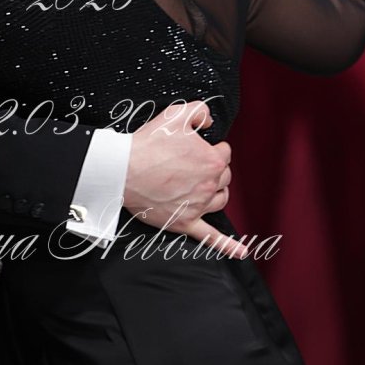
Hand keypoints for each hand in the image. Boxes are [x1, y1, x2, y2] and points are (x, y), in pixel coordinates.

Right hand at [124, 101, 247, 258]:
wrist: (122, 169)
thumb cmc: (148, 143)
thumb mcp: (176, 113)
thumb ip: (200, 111)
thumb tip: (210, 122)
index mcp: (212, 160)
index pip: (224, 153)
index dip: (211, 148)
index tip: (196, 147)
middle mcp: (210, 184)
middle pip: (224, 177)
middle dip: (213, 169)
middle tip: (192, 165)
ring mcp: (198, 205)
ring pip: (220, 200)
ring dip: (216, 193)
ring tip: (204, 187)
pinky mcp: (184, 222)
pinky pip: (210, 237)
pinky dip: (228, 246)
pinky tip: (242, 253)